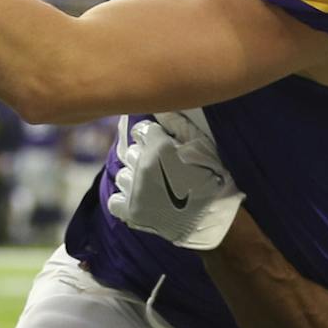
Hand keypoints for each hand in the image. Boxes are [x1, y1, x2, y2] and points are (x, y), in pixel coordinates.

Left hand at [108, 112, 243, 249]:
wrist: (212, 218)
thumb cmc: (212, 178)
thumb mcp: (202, 145)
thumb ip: (179, 124)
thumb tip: (160, 109)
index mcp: (159, 147)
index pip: (141, 131)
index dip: (151, 136)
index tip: (160, 143)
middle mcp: (142, 166)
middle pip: (131, 153)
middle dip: (143, 156)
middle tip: (160, 167)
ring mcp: (135, 190)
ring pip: (123, 175)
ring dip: (135, 177)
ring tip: (152, 185)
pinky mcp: (132, 212)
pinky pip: (114, 201)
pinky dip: (123, 200)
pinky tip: (138, 199)